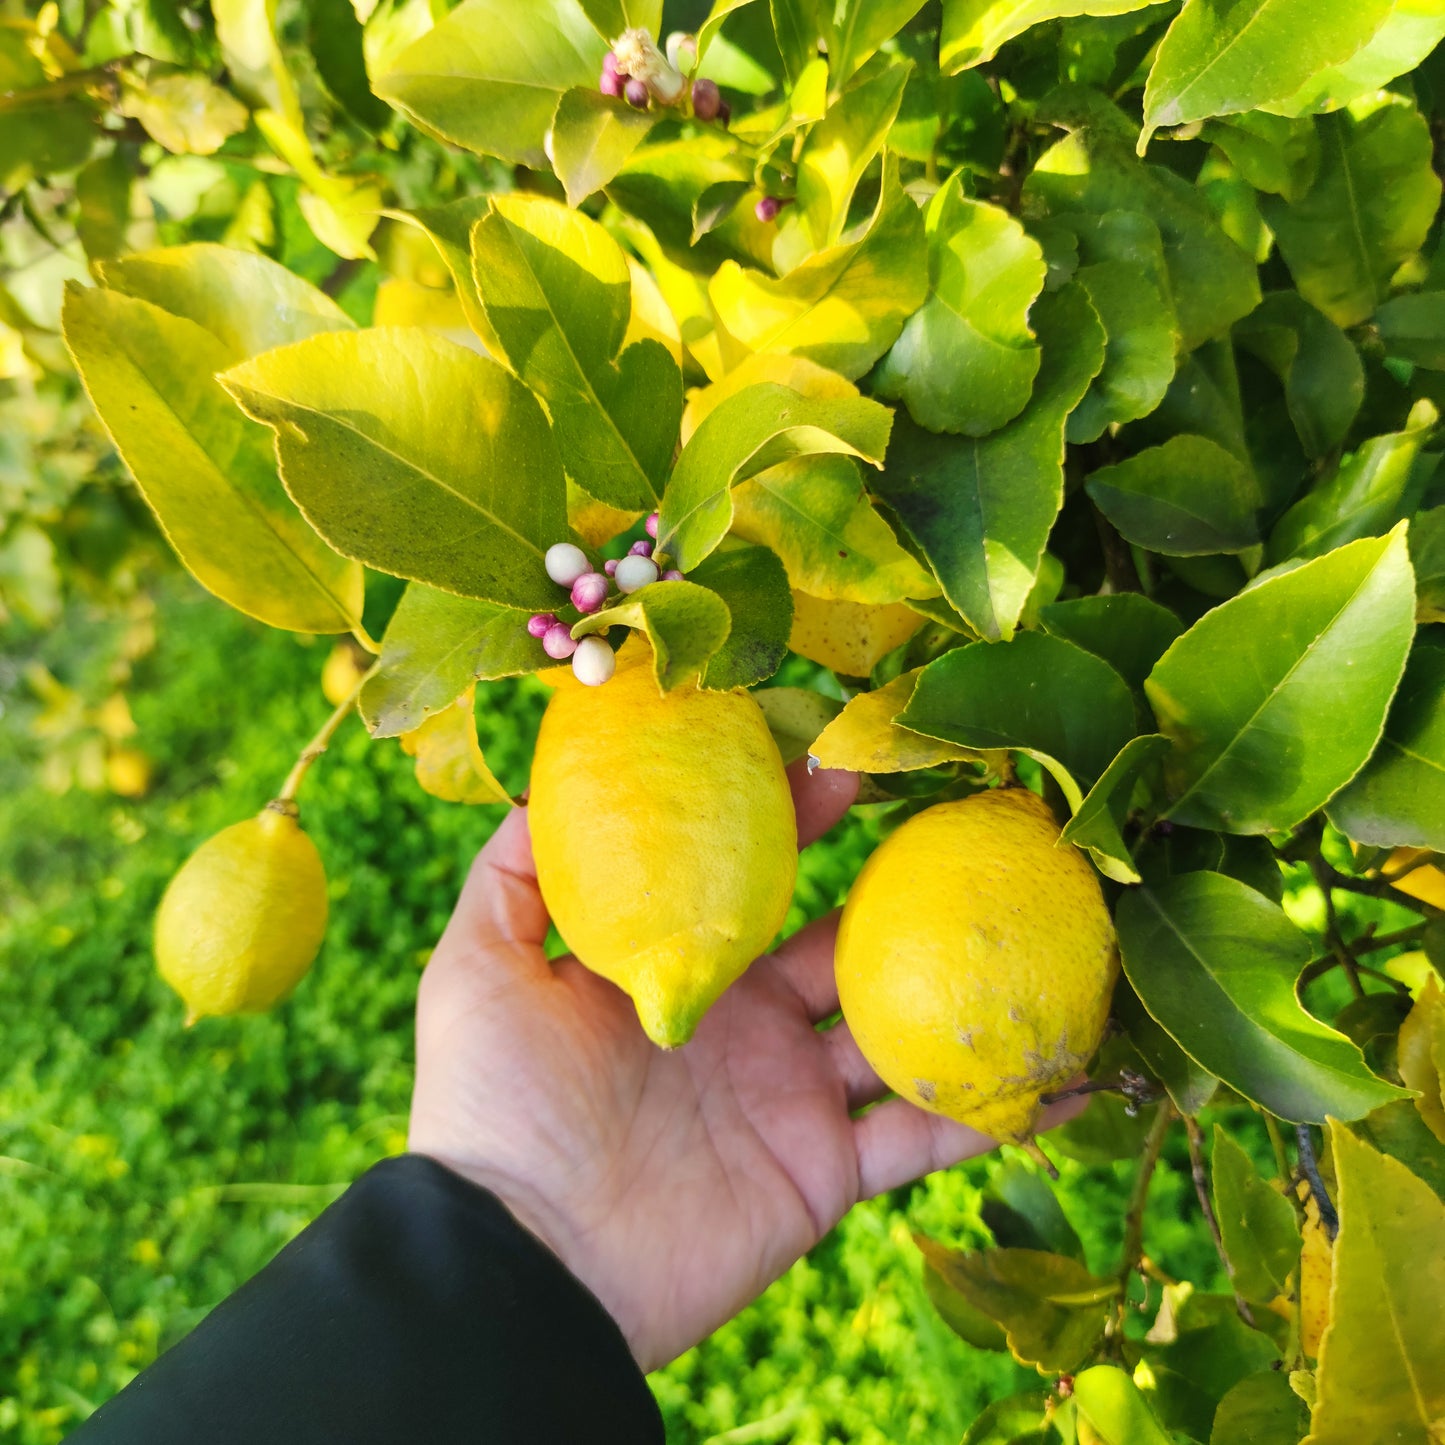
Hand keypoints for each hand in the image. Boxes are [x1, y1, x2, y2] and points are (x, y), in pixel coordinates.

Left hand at [409, 763, 1076, 1371]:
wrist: (526, 1257)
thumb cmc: (496, 1103)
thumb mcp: (482, 965)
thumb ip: (515, 875)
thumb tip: (548, 784)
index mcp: (679, 966)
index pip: (756, 877)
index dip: (799, 820)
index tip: (846, 761)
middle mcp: (745, 1023)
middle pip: (844, 938)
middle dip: (900, 881)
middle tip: (965, 818)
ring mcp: (789, 1095)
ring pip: (899, 1028)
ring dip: (964, 985)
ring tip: (1043, 925)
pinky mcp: (822, 1170)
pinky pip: (924, 1135)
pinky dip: (995, 1109)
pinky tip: (1075, 1071)